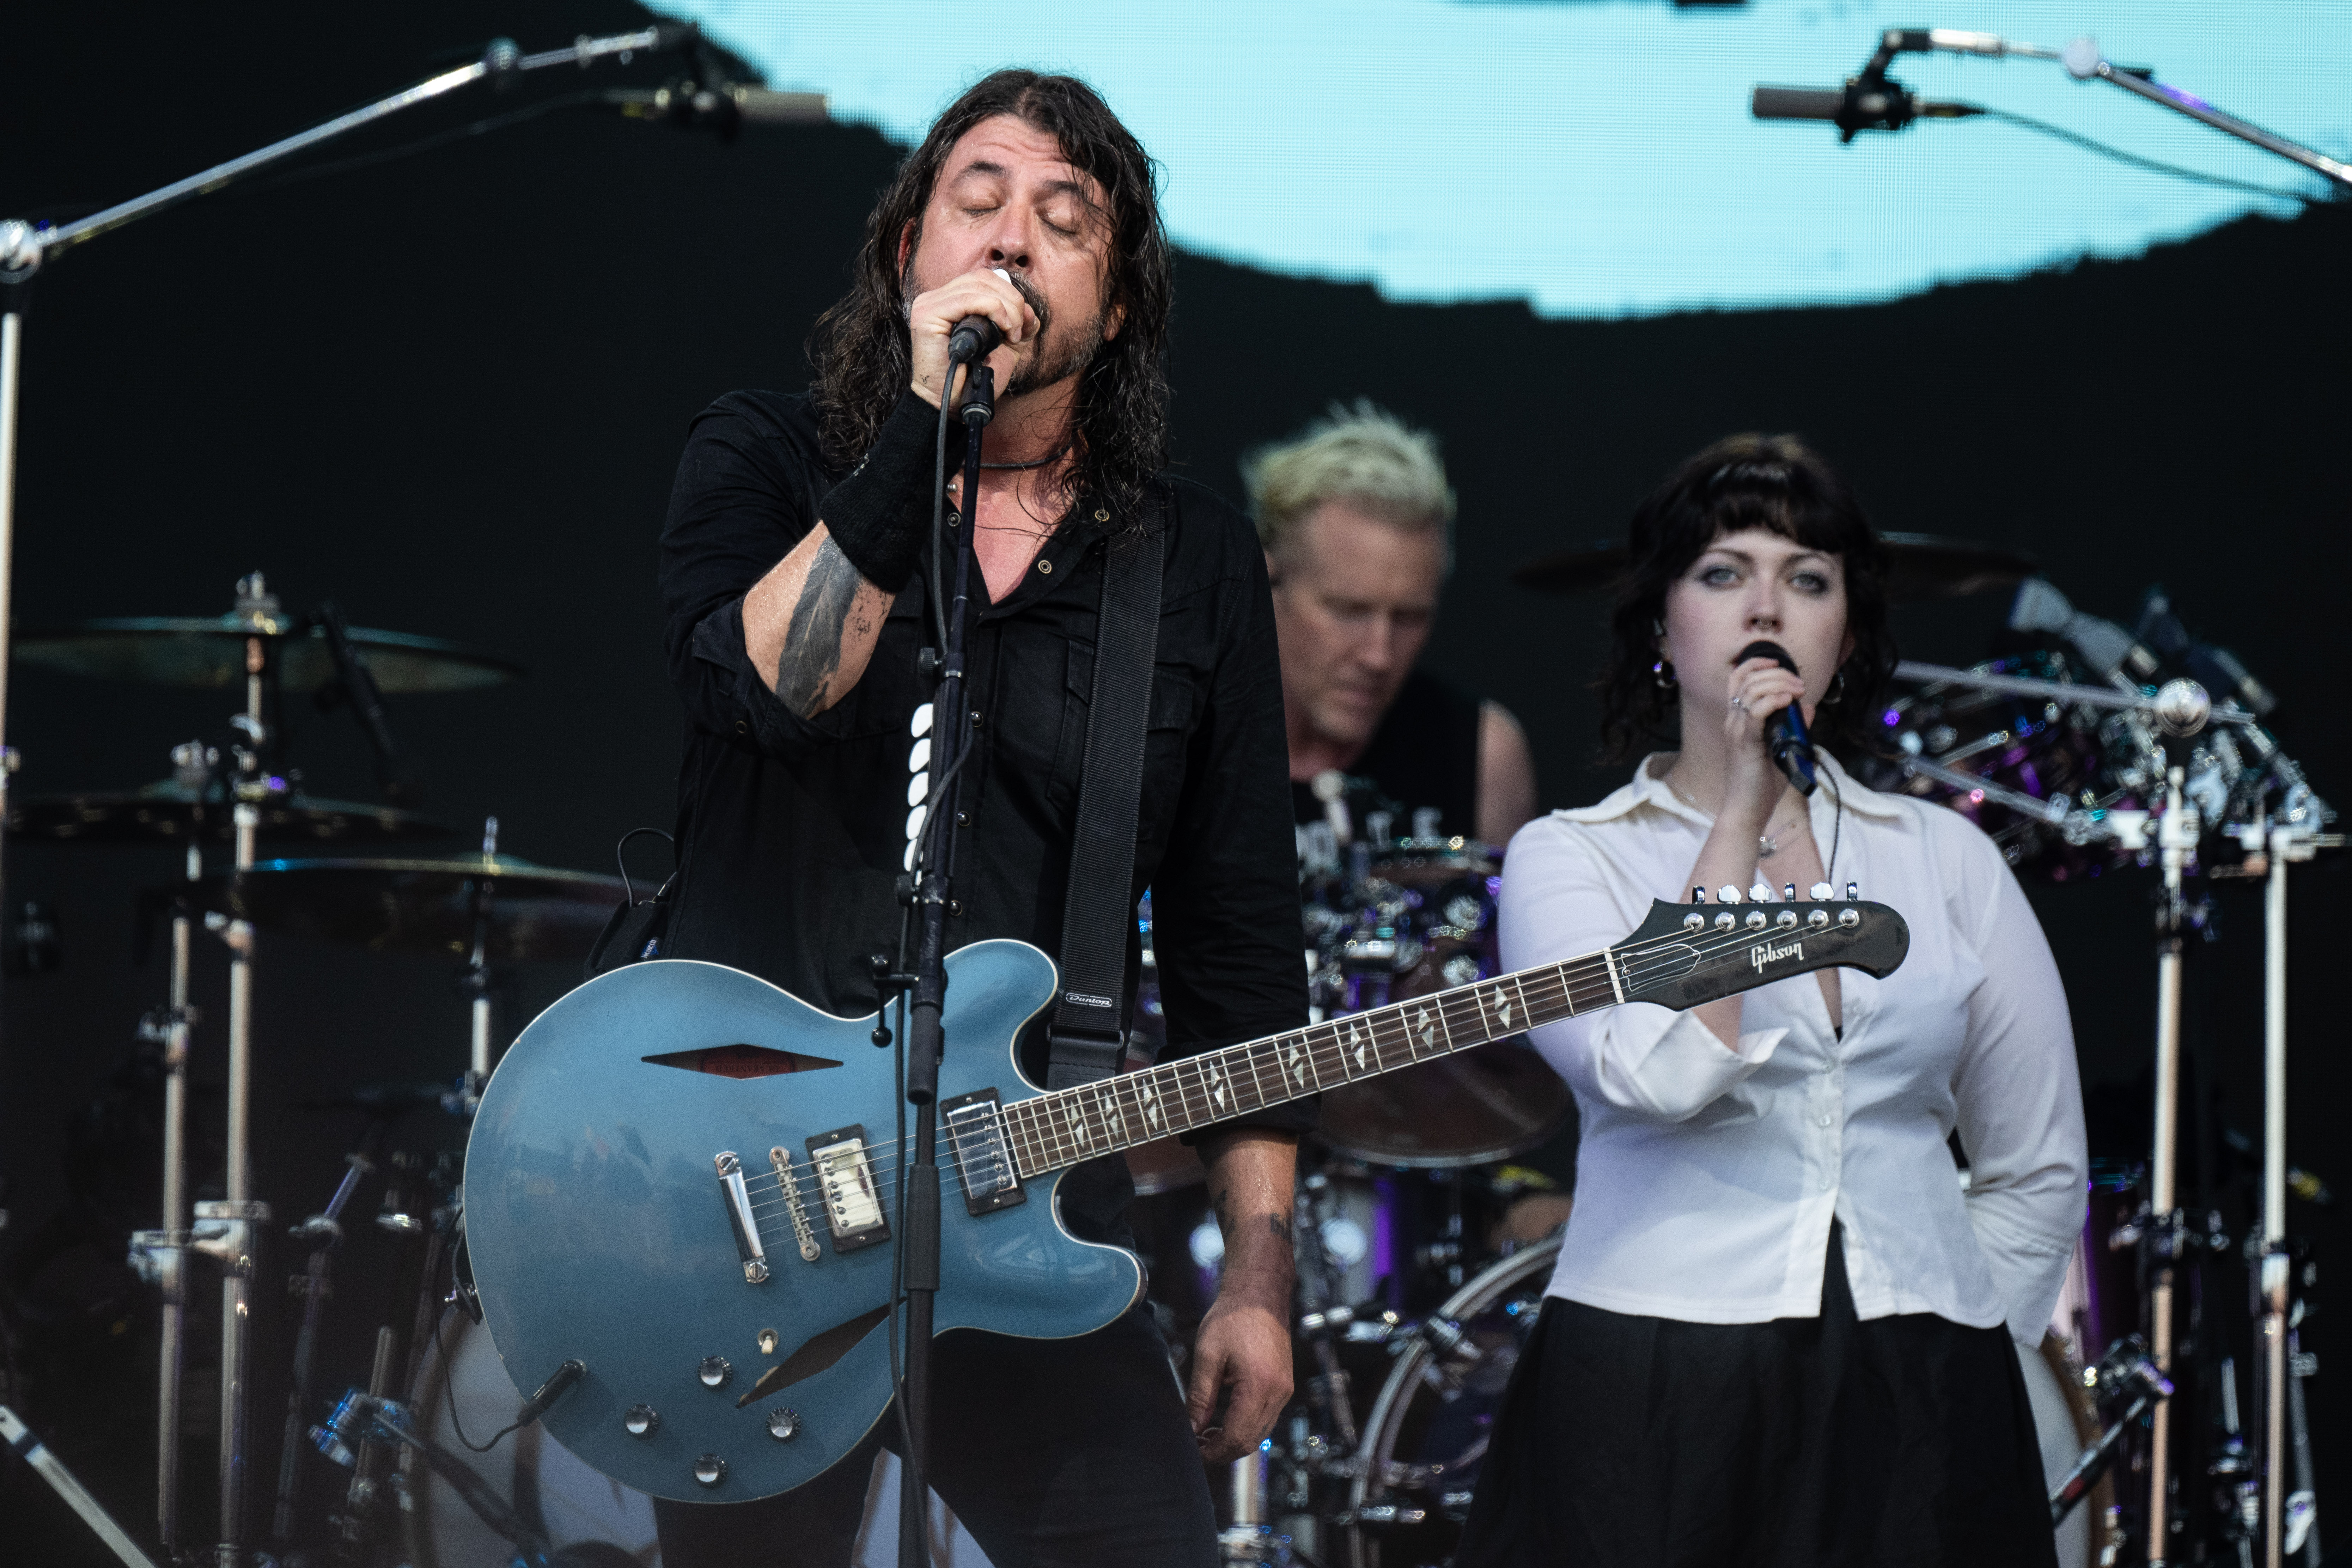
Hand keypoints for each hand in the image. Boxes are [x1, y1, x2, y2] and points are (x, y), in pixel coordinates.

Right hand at [907, 267, 1037, 406]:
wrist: (953, 404)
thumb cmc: (973, 378)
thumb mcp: (1006, 347)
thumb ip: (1019, 325)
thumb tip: (1030, 309)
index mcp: (953, 301)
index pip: (985, 279)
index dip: (1009, 295)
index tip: (1020, 326)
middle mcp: (938, 298)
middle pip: (983, 278)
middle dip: (1012, 301)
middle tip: (1018, 331)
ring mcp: (929, 304)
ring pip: (978, 285)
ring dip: (1006, 308)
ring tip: (1011, 334)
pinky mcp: (927, 314)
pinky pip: (966, 299)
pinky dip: (993, 310)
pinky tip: (1002, 330)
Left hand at [1187, 1290, 1291, 1463]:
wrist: (1259, 1294)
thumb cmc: (1234, 1316)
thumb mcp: (1208, 1355)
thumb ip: (1200, 1396)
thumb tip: (1192, 1428)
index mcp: (1259, 1386)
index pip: (1237, 1436)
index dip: (1214, 1450)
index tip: (1194, 1451)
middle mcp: (1278, 1393)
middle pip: (1251, 1441)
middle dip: (1223, 1450)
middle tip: (1198, 1445)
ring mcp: (1284, 1390)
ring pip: (1261, 1432)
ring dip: (1235, 1439)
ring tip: (1207, 1433)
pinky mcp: (1284, 1385)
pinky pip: (1266, 1417)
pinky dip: (1246, 1425)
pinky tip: (1225, 1418)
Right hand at [1719, 654, 1809, 828]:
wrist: (1746, 810)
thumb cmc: (1762, 784)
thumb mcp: (1781, 748)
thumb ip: (1793, 727)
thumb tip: (1807, 708)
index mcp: (1737, 720)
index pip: (1738, 678)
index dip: (1757, 663)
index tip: (1780, 663)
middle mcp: (1733, 721)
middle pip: (1747, 678)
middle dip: (1776, 672)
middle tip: (1799, 683)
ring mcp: (1737, 731)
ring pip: (1751, 691)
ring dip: (1778, 683)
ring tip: (1797, 690)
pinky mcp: (1745, 743)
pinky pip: (1755, 712)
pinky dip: (1772, 700)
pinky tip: (1788, 700)